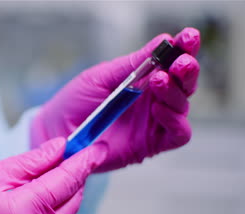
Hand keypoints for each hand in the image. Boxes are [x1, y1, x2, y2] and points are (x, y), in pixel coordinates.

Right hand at [0, 138, 106, 213]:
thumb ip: (28, 163)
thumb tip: (58, 148)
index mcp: (23, 213)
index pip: (65, 182)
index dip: (83, 162)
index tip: (96, 147)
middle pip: (70, 203)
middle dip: (75, 178)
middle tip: (75, 155)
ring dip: (61, 193)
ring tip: (52, 171)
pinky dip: (47, 208)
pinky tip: (36, 193)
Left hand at [31, 27, 200, 172]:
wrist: (56, 132)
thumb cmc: (76, 102)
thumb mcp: (100, 77)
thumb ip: (131, 64)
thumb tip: (162, 41)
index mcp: (143, 79)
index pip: (171, 62)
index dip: (183, 49)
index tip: (188, 37)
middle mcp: (153, 99)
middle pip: (184, 84)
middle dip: (187, 69)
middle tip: (181, 61)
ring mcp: (154, 122)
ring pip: (182, 106)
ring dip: (176, 92)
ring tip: (159, 80)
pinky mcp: (151, 144)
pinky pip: (177, 134)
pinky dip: (174, 120)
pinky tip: (158, 109)